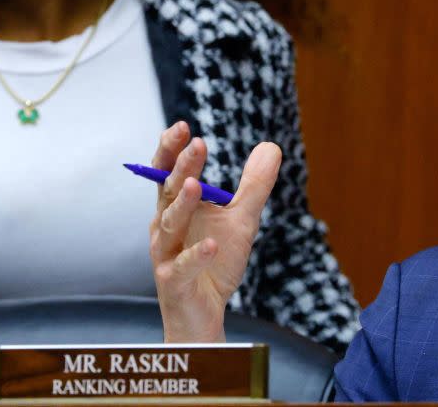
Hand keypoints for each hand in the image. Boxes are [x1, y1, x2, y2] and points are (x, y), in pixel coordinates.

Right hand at [149, 121, 281, 341]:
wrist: (205, 312)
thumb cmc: (216, 260)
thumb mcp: (242, 218)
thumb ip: (254, 185)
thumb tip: (271, 146)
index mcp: (177, 207)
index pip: (169, 173)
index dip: (172, 150)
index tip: (182, 126)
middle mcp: (166, 227)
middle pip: (169, 192)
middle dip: (181, 167)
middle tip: (195, 142)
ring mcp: (167, 255)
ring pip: (171, 226)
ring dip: (182, 205)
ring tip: (195, 185)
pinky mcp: (175, 282)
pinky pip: (183, 267)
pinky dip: (197, 256)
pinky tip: (212, 244)